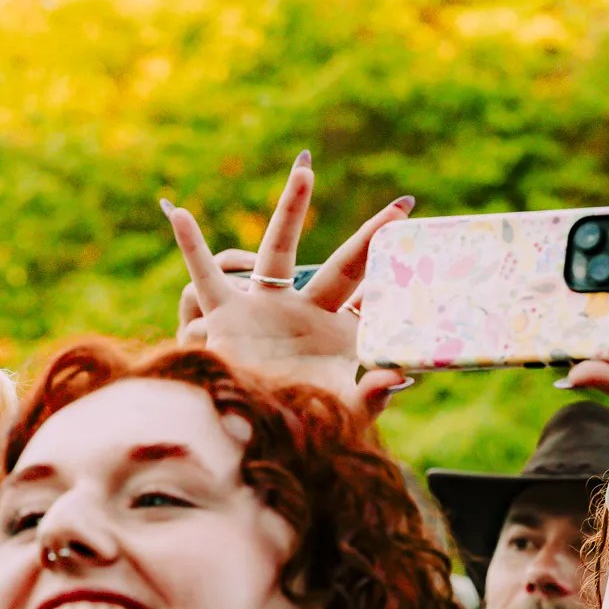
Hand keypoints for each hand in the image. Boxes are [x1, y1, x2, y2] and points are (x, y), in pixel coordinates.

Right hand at [163, 151, 414, 417]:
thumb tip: (402, 375)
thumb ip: (374, 398)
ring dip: (292, 208)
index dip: (400, 283)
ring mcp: (267, 308)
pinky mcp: (227, 314)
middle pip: (344, 266)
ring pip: (279, 249)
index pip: (375, 302)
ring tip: (306, 169)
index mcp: (338, 336)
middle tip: (404, 205)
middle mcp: (307, 313)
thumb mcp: (341, 414)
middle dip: (372, 237)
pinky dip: (191, 246)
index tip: (428, 255)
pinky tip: (180, 213)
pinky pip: (205, 275)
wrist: (249, 439)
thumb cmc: (299, 426)